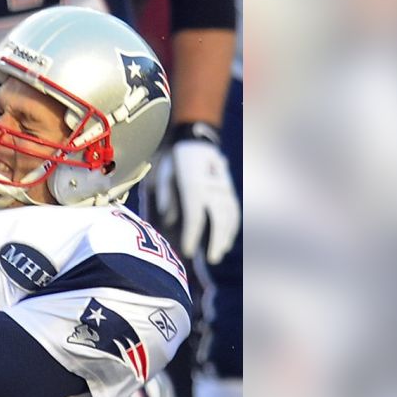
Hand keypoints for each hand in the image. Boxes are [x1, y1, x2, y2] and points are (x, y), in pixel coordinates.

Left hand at [153, 123, 239, 263]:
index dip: (192, 236)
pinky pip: (234, 209)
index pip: (194, 216)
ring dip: (226, 236)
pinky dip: (232, 225)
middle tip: (211, 260)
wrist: (195, 136)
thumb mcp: (163, 172)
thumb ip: (166, 195)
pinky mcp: (227, 187)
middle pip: (218, 218)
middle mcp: (211, 186)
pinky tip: (228, 238)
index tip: (188, 252)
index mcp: (193, 184)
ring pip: (229, 215)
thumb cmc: (173, 157)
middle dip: (215, 241)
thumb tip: (168, 219)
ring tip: (219, 253)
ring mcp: (222, 187)